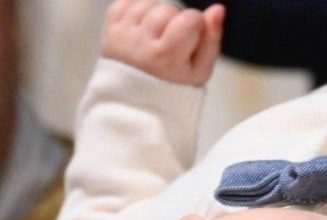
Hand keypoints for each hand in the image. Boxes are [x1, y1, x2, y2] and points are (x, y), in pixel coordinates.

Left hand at [101, 0, 224, 85]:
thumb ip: (211, 39)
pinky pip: (126, 2)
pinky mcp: (109, 30)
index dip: (196, 25)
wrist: (133, 102)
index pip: (190, 19)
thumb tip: (218, 8)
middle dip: (175, 19)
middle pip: (168, 9)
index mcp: (166, 58)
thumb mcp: (200, 71)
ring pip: (148, 3)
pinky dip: (137, 9)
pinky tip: (142, 27)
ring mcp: (122, 36)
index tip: (190, 40)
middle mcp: (140, 45)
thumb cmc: (172, 86)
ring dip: (156, 14)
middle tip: (172, 40)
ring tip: (157, 35)